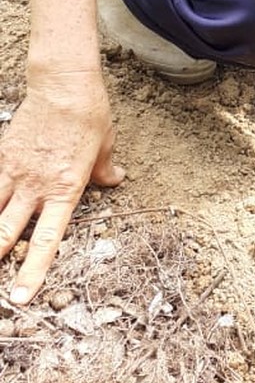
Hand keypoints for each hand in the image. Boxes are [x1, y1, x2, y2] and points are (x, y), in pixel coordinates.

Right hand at [0, 69, 124, 303]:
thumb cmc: (90, 116)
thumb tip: (117, 181)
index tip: (21, 297)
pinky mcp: (1, 155)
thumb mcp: (105, 147)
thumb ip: (105, 171)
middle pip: (6, 233)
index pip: (47, 240)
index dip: (33, 271)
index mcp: (66, 190)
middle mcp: (36, 186)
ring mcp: (14, 171)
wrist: (64, 85)